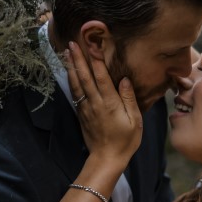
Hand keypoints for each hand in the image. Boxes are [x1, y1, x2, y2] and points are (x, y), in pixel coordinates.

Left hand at [67, 41, 142, 164]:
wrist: (107, 159)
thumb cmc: (125, 141)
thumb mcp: (135, 121)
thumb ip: (129, 98)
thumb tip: (124, 79)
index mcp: (110, 103)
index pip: (101, 76)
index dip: (95, 60)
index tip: (90, 44)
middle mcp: (95, 103)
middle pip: (85, 77)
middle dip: (78, 58)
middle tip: (72, 42)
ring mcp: (86, 108)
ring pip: (76, 84)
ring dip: (71, 66)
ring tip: (67, 52)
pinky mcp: (81, 114)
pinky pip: (75, 93)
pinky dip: (71, 80)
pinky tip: (69, 72)